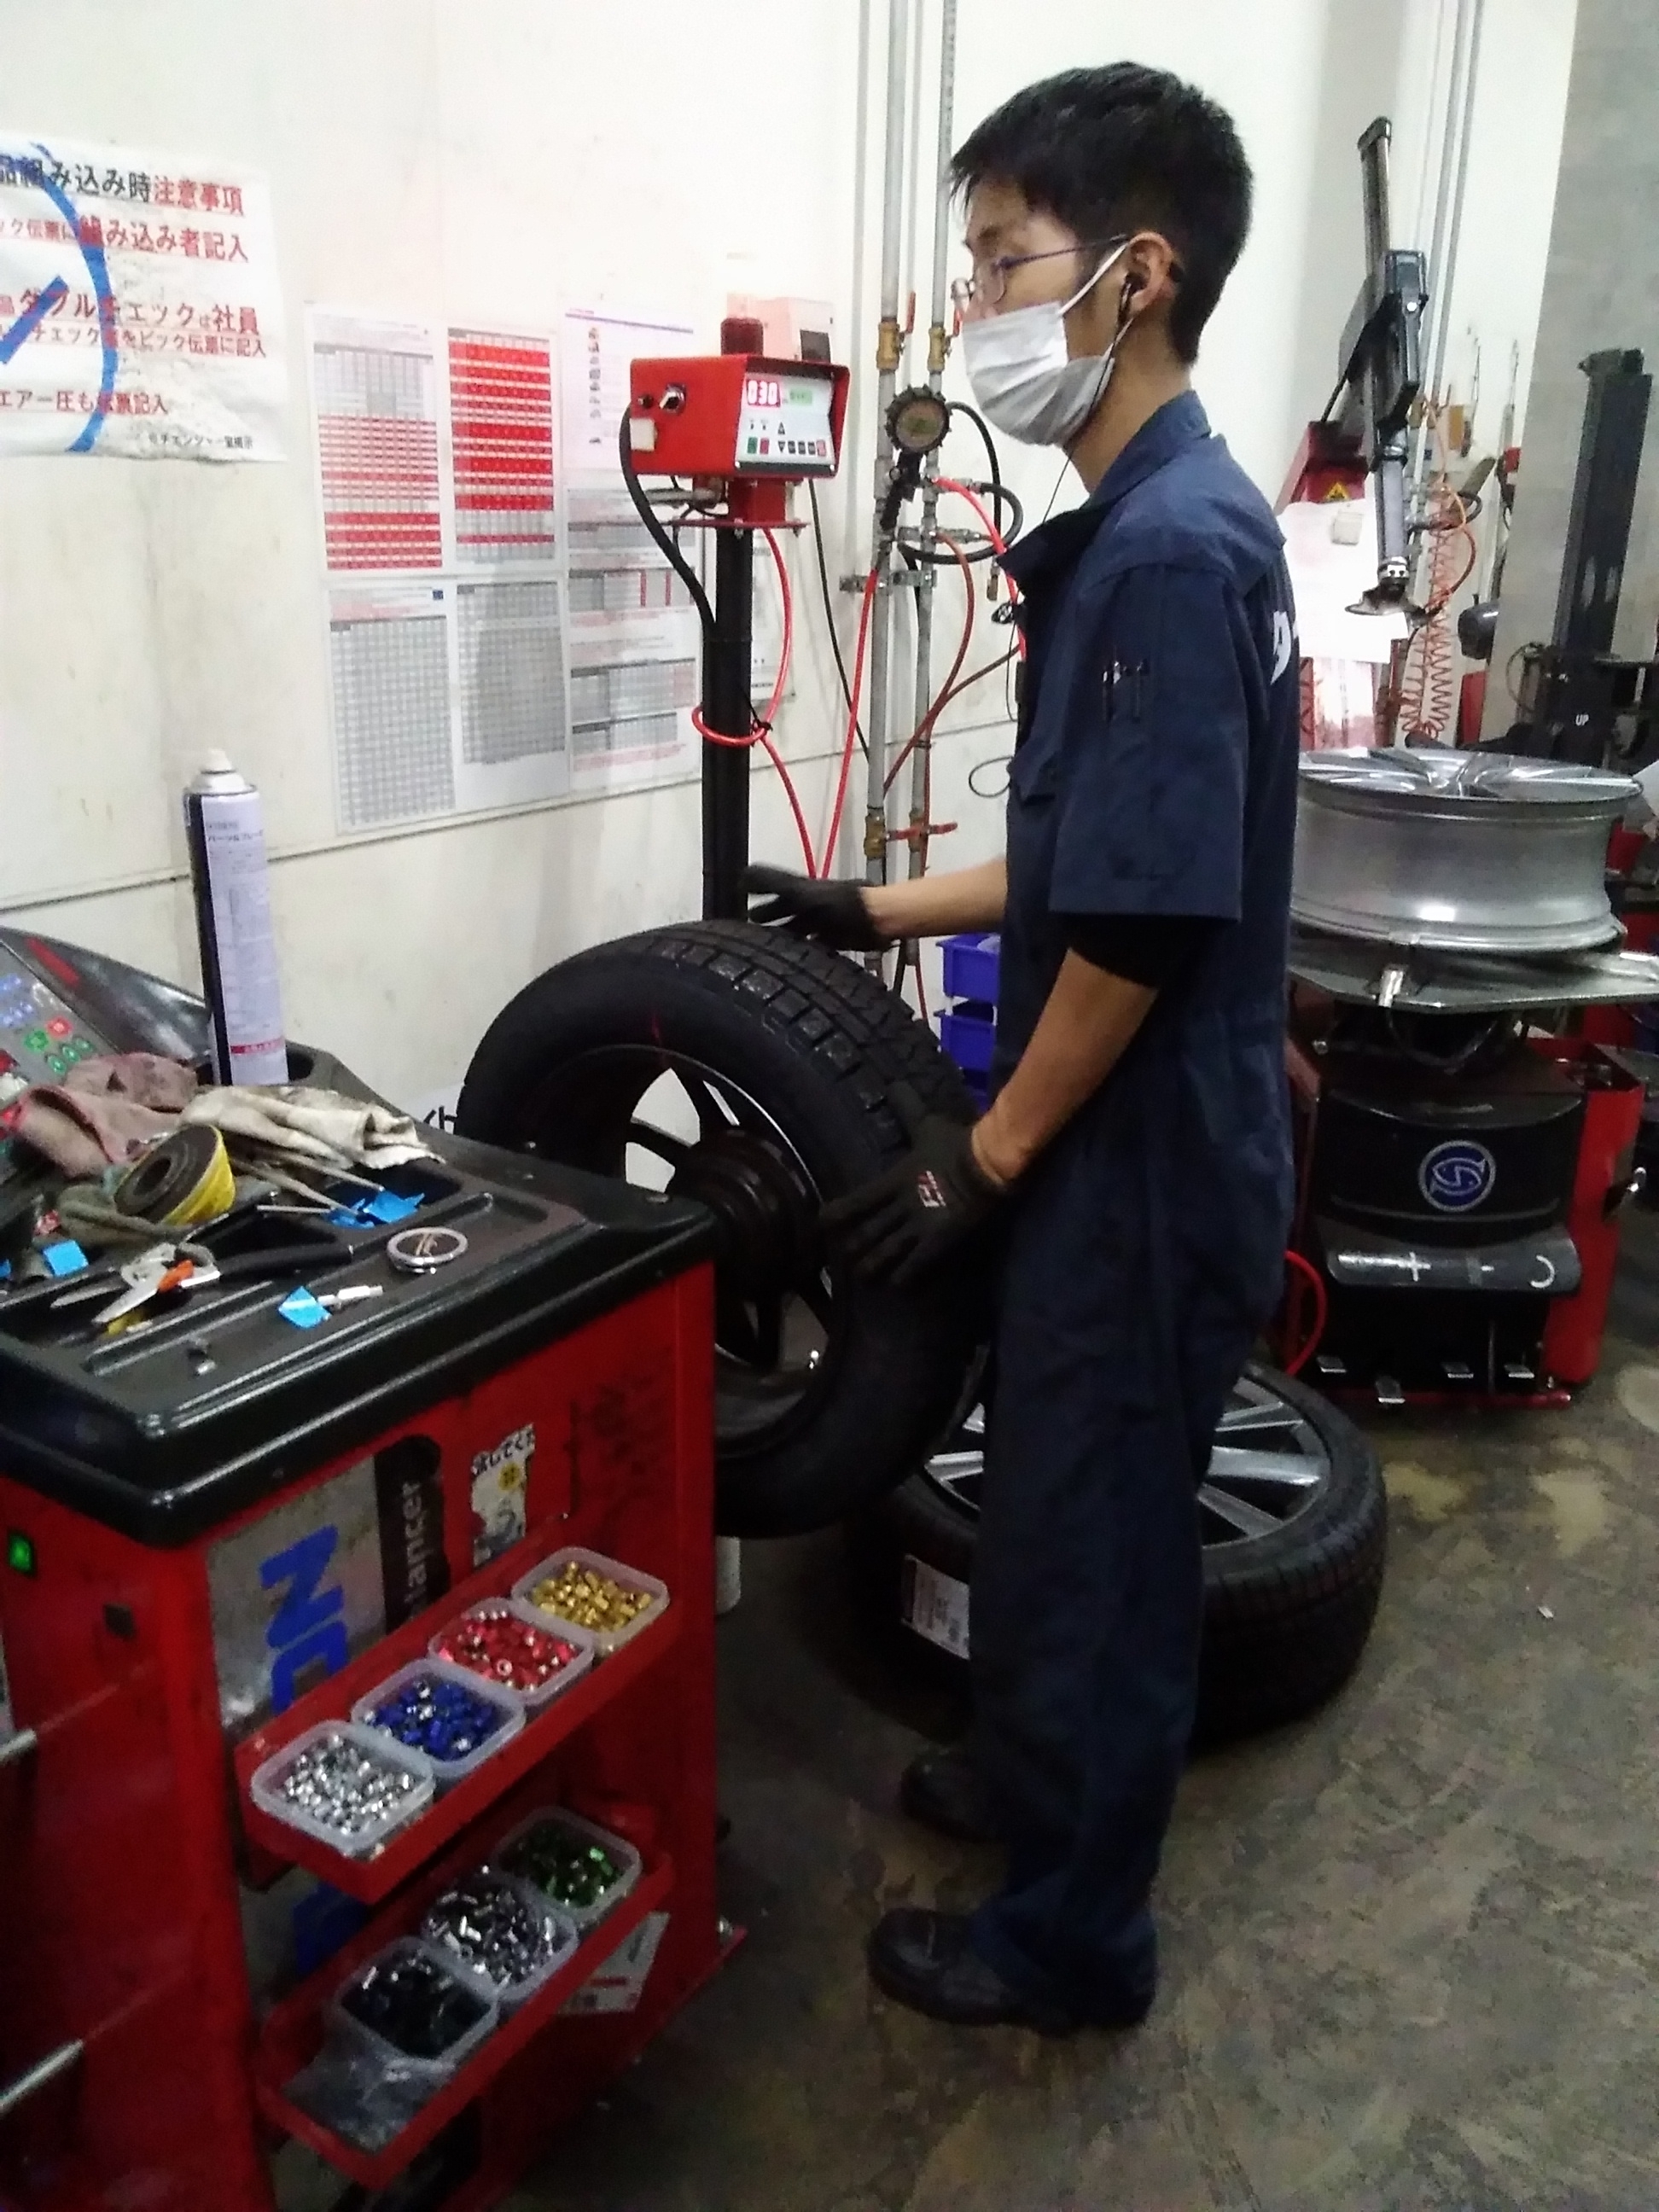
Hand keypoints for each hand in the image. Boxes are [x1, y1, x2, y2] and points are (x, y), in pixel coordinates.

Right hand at [745, 866, 890, 951]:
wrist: (875, 920)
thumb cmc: (837, 904)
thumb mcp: (799, 892)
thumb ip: (772, 884)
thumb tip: (743, 875)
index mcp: (800, 890)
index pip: (773, 887)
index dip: (757, 888)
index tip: (739, 891)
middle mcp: (810, 905)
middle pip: (785, 910)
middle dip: (769, 915)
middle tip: (749, 923)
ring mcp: (823, 923)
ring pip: (798, 929)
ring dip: (783, 937)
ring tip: (766, 948)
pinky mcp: (835, 941)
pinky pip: (814, 946)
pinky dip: (803, 952)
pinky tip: (793, 962)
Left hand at [822, 1085, 1009, 1287]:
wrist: (988, 1163)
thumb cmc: (957, 1143)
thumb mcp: (927, 1124)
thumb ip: (907, 1108)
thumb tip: (895, 1083)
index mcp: (893, 1179)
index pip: (856, 1201)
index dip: (837, 1214)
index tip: (821, 1224)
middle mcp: (900, 1206)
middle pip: (867, 1233)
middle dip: (852, 1248)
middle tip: (841, 1260)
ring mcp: (918, 1226)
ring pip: (886, 1253)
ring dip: (872, 1267)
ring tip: (864, 1278)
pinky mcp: (938, 1242)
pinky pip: (915, 1265)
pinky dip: (904, 1278)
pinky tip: (898, 1286)